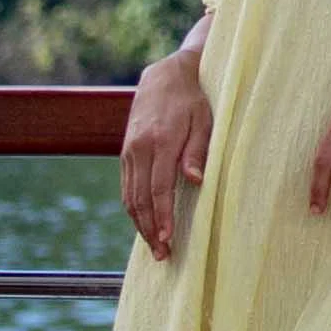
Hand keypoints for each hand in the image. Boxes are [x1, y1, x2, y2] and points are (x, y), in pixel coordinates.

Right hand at [120, 41, 212, 257]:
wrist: (166, 75)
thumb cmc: (193, 99)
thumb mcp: (204, 120)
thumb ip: (198, 151)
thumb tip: (196, 181)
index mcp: (161, 141)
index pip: (159, 188)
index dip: (162, 216)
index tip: (168, 238)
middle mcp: (140, 148)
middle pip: (140, 198)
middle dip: (150, 229)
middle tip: (162, 254)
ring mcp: (129, 150)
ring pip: (129, 196)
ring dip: (139, 224)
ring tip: (154, 246)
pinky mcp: (126, 152)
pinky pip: (126, 186)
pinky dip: (133, 208)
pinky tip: (144, 223)